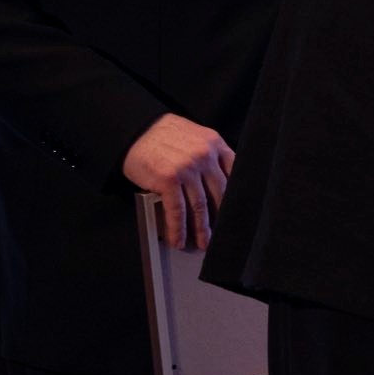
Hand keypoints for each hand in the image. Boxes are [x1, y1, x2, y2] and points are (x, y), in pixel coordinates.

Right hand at [122, 113, 233, 250]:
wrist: (136, 131)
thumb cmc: (166, 136)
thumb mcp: (197, 137)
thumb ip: (211, 154)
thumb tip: (222, 182)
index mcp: (216, 144)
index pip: (235, 174)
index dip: (236, 197)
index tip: (237, 213)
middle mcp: (205, 156)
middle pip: (220, 194)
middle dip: (221, 218)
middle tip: (221, 234)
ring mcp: (188, 168)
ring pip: (200, 206)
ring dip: (201, 229)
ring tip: (203, 243)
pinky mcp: (169, 180)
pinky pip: (177, 210)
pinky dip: (178, 228)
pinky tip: (178, 240)